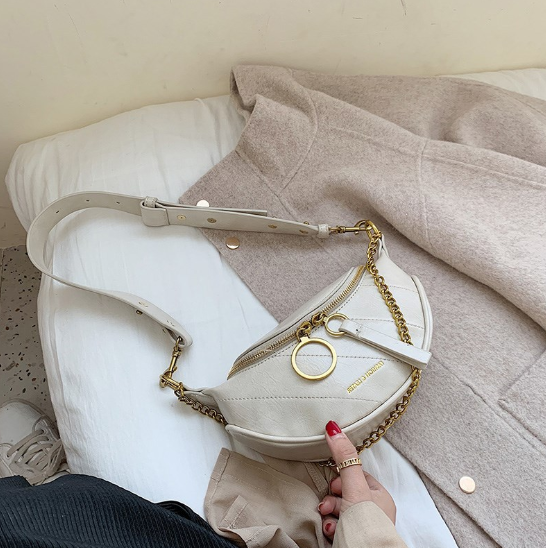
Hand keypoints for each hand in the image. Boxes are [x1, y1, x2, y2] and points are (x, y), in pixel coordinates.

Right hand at [318, 421, 396, 540]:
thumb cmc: (366, 526)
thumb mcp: (354, 486)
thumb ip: (345, 458)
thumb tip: (334, 428)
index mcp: (380, 496)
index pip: (356, 476)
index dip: (341, 478)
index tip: (333, 483)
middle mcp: (373, 511)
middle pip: (344, 494)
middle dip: (331, 498)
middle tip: (327, 504)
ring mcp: (363, 526)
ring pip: (338, 510)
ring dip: (329, 513)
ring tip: (328, 520)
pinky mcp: (352, 537)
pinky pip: (336, 526)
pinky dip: (330, 527)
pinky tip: (331, 531)